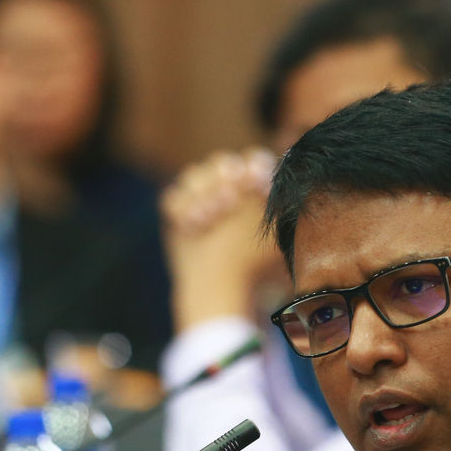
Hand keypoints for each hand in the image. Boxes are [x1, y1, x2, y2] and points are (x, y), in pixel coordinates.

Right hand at [162, 149, 284, 327]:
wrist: (224, 290)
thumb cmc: (258, 263)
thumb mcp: (276, 236)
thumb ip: (278, 207)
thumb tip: (278, 185)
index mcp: (253, 184)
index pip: (253, 159)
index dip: (254, 165)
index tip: (258, 180)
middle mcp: (225, 184)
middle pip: (220, 162)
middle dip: (224, 175)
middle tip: (230, 196)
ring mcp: (198, 198)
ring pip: (194, 176)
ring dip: (203, 193)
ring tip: (212, 217)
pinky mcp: (177, 214)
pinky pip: (172, 197)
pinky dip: (182, 208)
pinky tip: (194, 226)